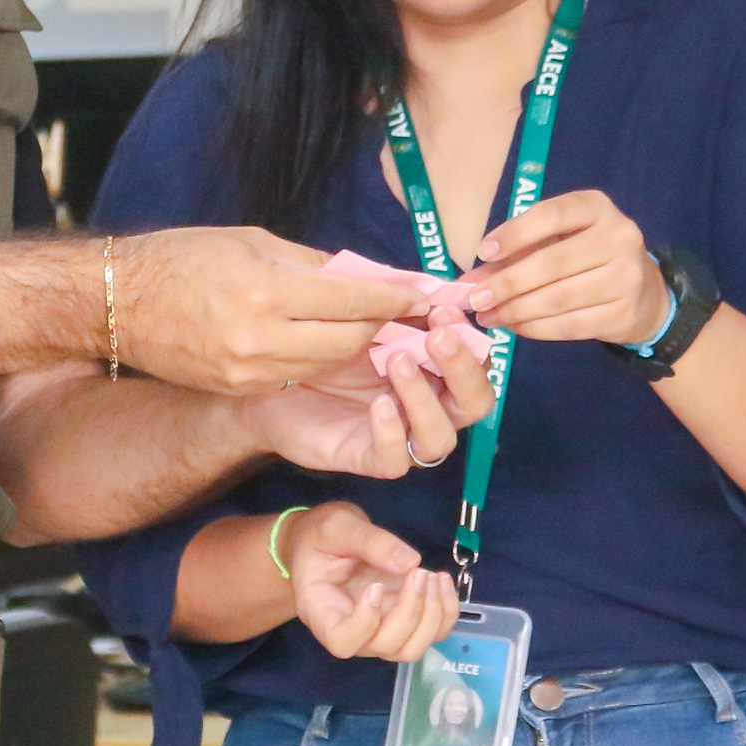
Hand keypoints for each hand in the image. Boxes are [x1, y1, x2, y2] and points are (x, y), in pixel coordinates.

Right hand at [112, 228, 423, 397]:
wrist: (118, 302)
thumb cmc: (181, 258)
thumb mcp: (251, 241)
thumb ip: (313, 263)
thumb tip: (366, 275)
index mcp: (266, 291)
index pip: (354, 300)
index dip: (394, 297)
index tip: (421, 293)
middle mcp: (260, 338)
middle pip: (350, 340)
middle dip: (380, 325)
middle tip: (401, 311)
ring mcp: (249, 371)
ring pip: (327, 363)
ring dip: (351, 345)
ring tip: (366, 325)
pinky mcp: (239, 387)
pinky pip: (296, 376)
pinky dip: (315, 358)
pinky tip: (320, 341)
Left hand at [239, 328, 491, 476]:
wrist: (268, 377)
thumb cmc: (321, 344)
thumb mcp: (357, 317)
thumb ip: (392, 304)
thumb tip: (427, 284)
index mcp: (433, 370)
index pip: (477, 361)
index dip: (470, 337)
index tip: (444, 308)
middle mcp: (426, 406)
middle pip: (476, 403)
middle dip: (462, 368)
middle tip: (435, 336)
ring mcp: (399, 435)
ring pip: (441, 438)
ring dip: (426, 398)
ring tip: (397, 361)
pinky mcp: (366, 456)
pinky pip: (395, 460)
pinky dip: (393, 433)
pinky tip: (379, 404)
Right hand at [281, 503, 461, 662]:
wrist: (329, 541)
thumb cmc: (321, 537)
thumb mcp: (337, 527)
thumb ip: (369, 541)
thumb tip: (409, 562)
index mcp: (323, 612)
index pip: (342, 641)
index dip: (365, 623)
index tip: (376, 586)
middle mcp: (352, 631)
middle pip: (385, 646)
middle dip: (411, 612)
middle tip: (418, 573)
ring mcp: (379, 631)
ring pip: (412, 649)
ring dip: (433, 616)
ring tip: (434, 577)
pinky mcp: (403, 622)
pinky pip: (432, 633)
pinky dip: (446, 611)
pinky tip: (442, 581)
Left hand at [463, 191, 667, 344]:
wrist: (645, 294)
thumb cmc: (587, 258)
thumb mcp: (558, 241)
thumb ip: (516, 254)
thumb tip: (469, 281)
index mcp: (597, 208)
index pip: (552, 216)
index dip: (515, 234)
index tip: (483, 253)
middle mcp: (618, 237)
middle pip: (553, 263)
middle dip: (508, 283)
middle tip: (475, 299)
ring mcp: (627, 276)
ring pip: (560, 298)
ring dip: (516, 310)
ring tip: (488, 317)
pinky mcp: (624, 312)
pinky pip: (570, 324)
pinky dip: (536, 328)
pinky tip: (515, 327)